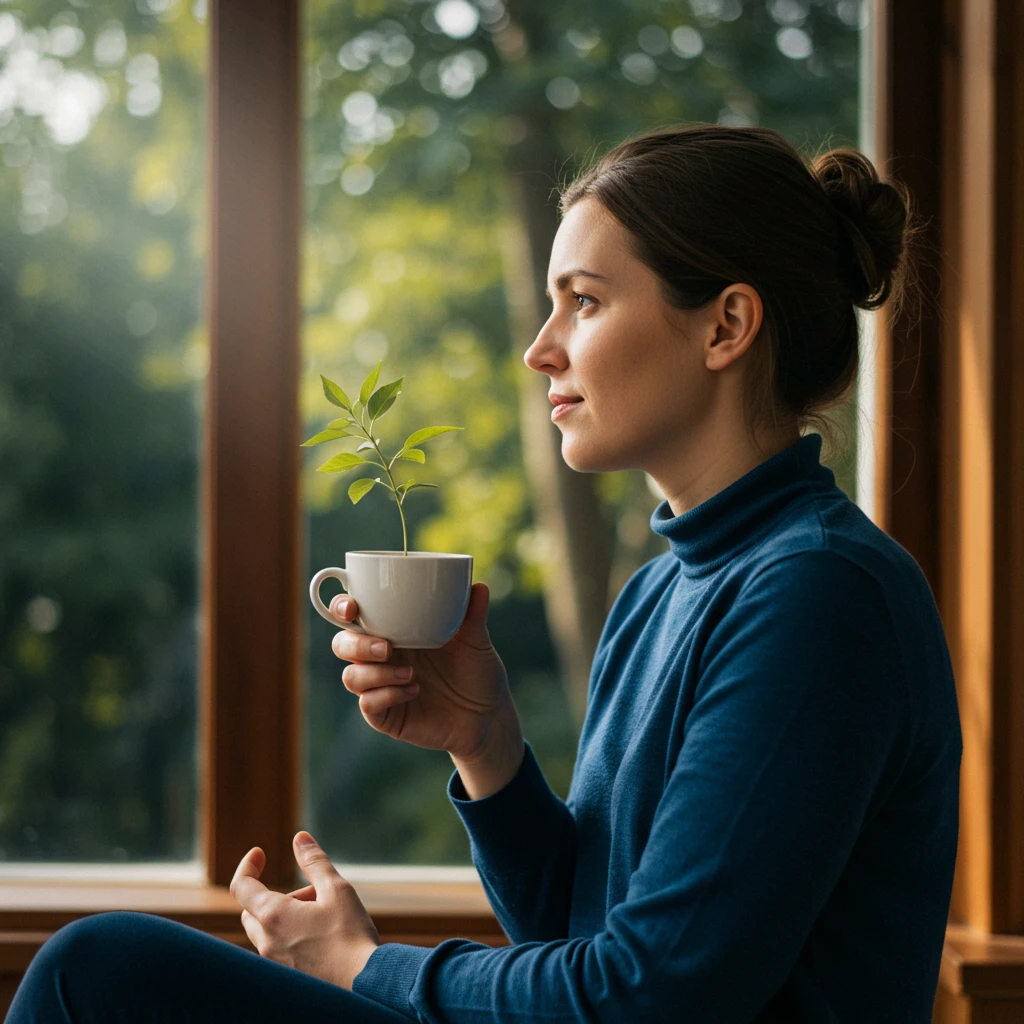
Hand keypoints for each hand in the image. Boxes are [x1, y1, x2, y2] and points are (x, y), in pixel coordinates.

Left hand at [230, 830, 378, 989]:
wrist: (363, 984)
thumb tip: (299, 838)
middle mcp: (266, 942)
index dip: (247, 866)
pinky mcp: (284, 977)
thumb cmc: (350, 935)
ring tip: (325, 915)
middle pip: (252, 910)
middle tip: (313, 893)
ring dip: (286, 915)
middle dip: (276, 894)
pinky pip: (276, 950)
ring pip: (265, 931)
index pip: (241, 887)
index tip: (259, 853)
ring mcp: (273, 964)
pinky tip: (323, 938)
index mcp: (273, 916)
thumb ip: (314, 862)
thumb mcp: (336, 889)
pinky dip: (290, 935)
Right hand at [330, 581, 520, 760]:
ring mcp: (381, 686)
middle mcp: (383, 657)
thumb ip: (473, 616)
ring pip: (351, 676)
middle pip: (342, 644)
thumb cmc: (478, 673)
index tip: (352, 608)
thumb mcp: (477, 642)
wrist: (488, 716)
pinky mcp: (387, 716)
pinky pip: (368, 704)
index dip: (341, 607)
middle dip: (355, 643)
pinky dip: (387, 695)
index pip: (354, 614)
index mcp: (396, 630)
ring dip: (375, 673)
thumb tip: (479, 587)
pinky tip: (414, 691)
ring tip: (411, 674)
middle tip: (387, 647)